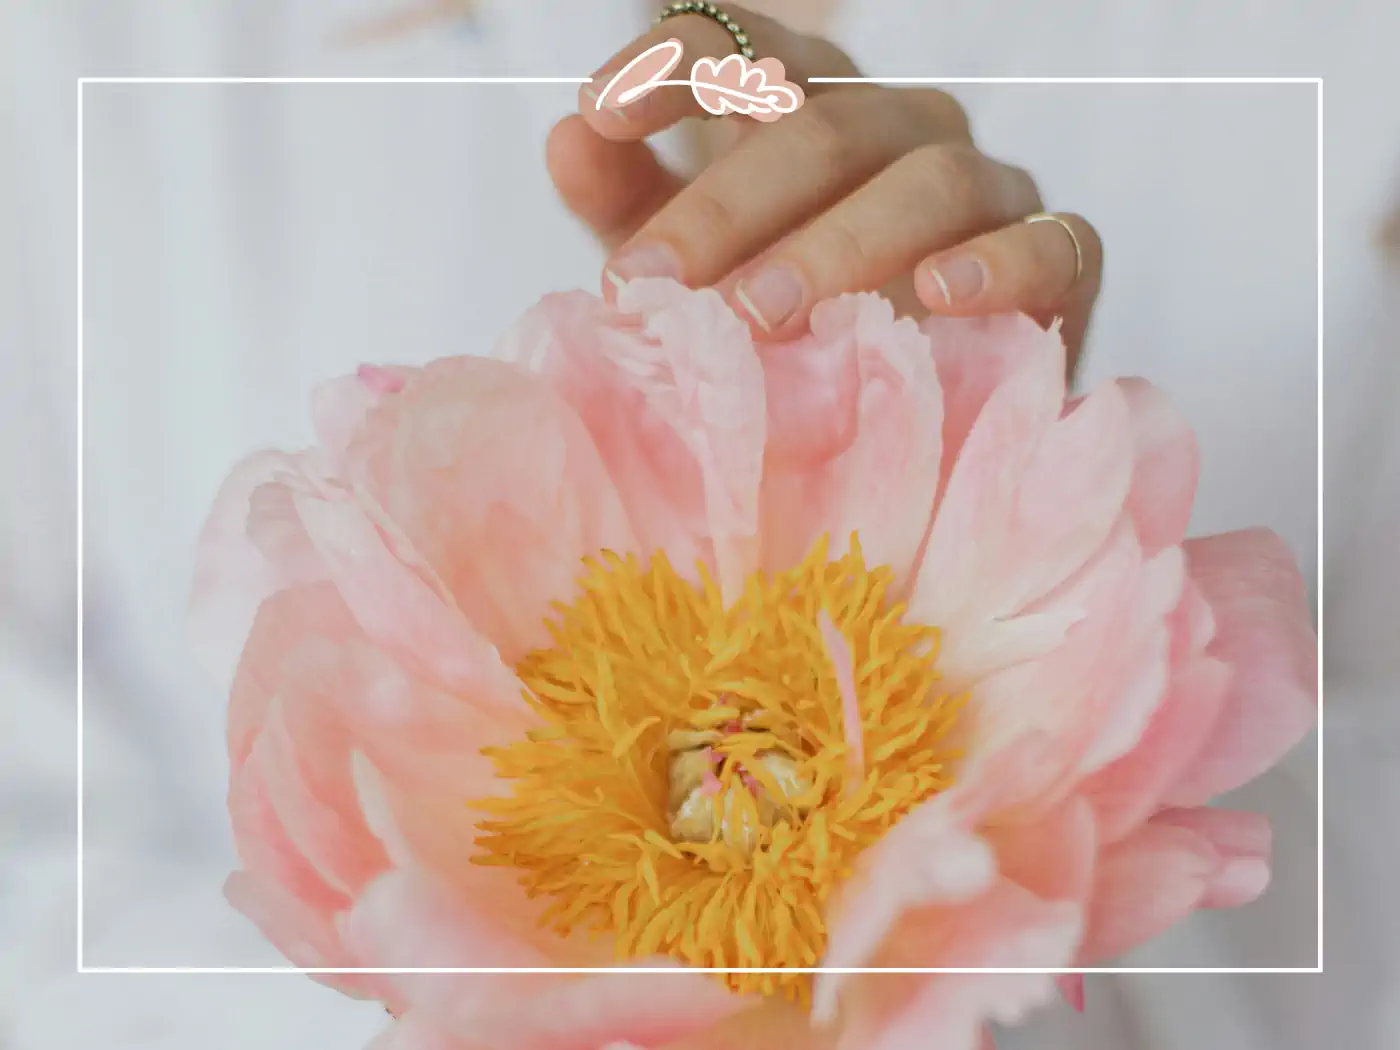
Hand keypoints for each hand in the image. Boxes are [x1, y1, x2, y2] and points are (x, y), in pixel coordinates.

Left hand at [548, 4, 1101, 370]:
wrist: (920, 410)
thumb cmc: (794, 328)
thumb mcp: (694, 268)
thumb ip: (631, 203)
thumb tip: (566, 139)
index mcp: (810, 111)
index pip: (746, 47)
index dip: (675, 66)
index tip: (603, 111)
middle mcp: (901, 128)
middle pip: (825, 127)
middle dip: (730, 205)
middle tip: (658, 281)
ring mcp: (988, 187)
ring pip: (928, 179)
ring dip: (840, 245)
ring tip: (763, 313)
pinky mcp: (1061, 259)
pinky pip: (1052, 240)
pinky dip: (1000, 262)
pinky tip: (940, 296)